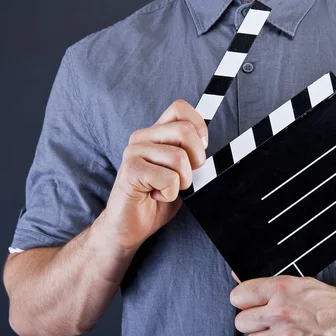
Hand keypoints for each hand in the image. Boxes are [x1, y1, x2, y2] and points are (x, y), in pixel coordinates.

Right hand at [95, 100, 207, 254]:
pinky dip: (170, 193)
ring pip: (179, 157)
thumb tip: (205, 142)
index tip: (200, 150)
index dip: (199, 127)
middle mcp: (142, 137)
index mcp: (155, 133)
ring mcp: (133, 152)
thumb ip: (190, 154)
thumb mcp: (181, 172)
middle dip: (196, 160)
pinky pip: (168, 178)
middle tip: (184, 178)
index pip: (180, 108)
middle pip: (185, 131)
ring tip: (166, 189)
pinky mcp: (130, 170)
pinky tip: (156, 196)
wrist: (130, 227)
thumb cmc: (156, 199)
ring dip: (182, 182)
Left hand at [230, 276, 335, 335]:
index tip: (250, 304)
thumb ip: (266, 285)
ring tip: (283, 332)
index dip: (243, 301)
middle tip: (268, 320)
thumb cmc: (329, 301)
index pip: (238, 297)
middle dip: (253, 322)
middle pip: (241, 322)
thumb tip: (236, 277)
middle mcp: (281, 312)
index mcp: (280, 289)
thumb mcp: (298, 283)